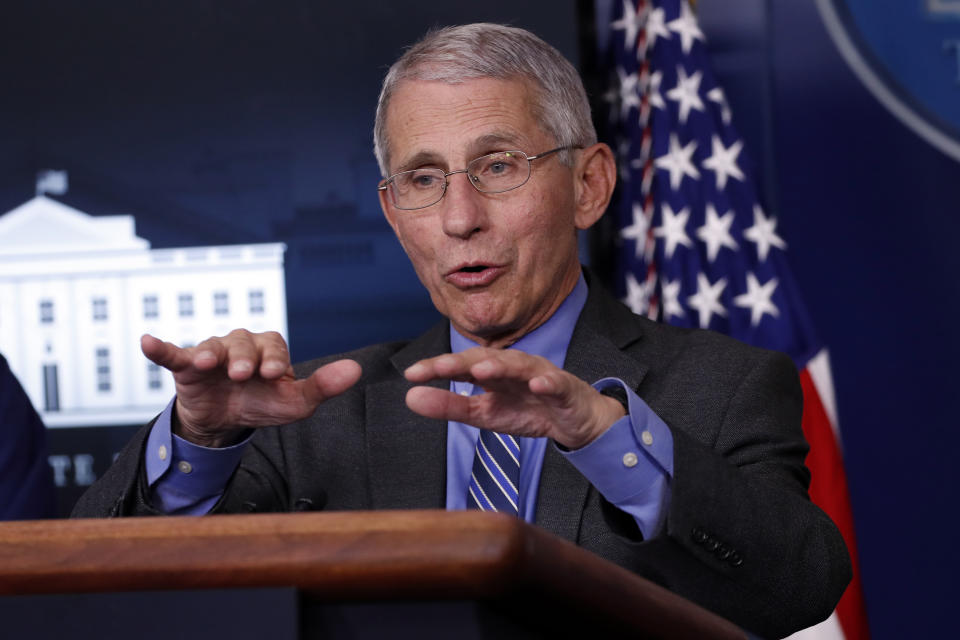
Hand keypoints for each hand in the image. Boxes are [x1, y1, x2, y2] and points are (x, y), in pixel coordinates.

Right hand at [141, 331, 360, 446]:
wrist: (225, 423)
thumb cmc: (262, 405)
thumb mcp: (295, 402)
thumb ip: (323, 386)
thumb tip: (356, 369)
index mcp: (269, 349)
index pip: (273, 345)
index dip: (274, 358)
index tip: (276, 374)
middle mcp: (241, 345)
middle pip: (243, 342)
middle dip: (245, 357)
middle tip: (244, 375)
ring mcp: (212, 353)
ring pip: (212, 346)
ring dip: (211, 355)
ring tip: (209, 365)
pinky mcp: (186, 366)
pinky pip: (172, 353)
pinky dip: (160, 348)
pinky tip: (148, 342)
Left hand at [403, 347, 624, 449]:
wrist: (574, 420)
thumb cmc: (526, 411)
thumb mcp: (483, 414)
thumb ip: (449, 406)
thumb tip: (410, 397)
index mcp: (491, 373)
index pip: (460, 367)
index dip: (437, 368)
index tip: (411, 374)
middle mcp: (513, 367)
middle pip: (486, 360)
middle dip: (463, 362)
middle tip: (440, 366)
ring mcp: (539, 375)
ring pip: (519, 367)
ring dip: (501, 366)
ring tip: (481, 369)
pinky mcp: (564, 389)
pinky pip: (555, 384)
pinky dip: (547, 382)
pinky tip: (537, 383)